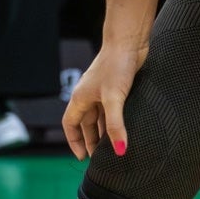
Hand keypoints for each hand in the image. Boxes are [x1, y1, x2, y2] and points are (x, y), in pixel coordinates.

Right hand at [63, 39, 147, 159]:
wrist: (129, 41)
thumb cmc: (116, 65)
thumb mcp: (115, 99)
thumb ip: (116, 125)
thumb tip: (119, 150)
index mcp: (80, 98)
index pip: (70, 125)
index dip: (74, 141)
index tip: (82, 157)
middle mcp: (89, 95)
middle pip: (86, 124)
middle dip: (91, 140)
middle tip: (100, 157)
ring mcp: (103, 91)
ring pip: (100, 117)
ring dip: (105, 132)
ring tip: (113, 147)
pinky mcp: (117, 87)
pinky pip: (112, 110)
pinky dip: (115, 121)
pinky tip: (125, 128)